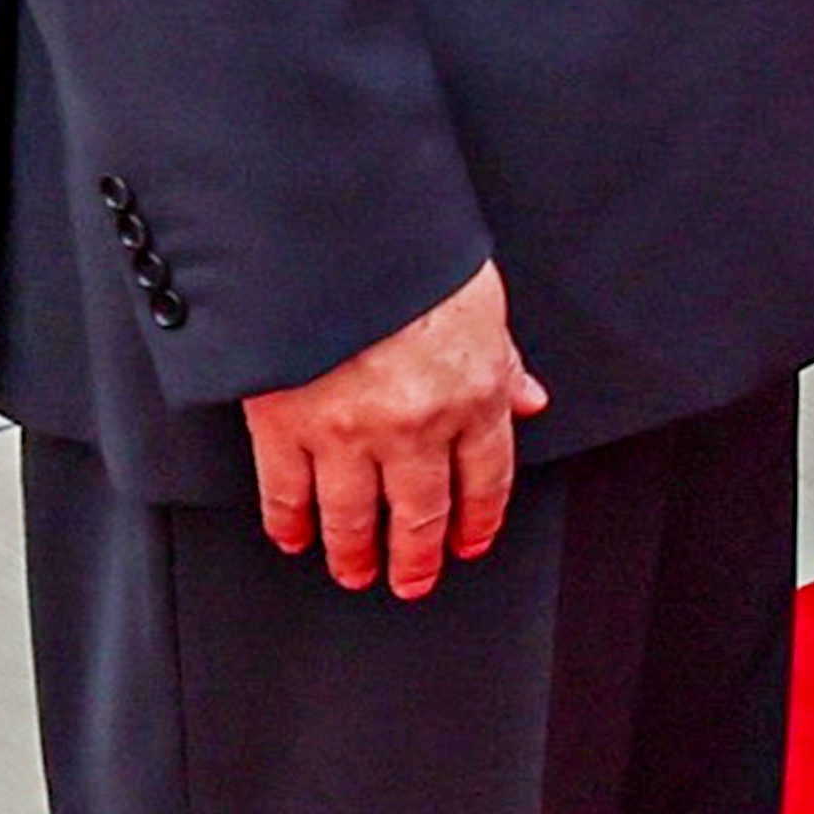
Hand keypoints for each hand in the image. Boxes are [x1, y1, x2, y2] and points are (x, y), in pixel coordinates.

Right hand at [244, 262, 548, 600]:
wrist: (334, 232)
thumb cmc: (411, 255)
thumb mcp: (482, 299)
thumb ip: (503, 358)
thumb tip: (528, 398)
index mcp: (473, 395)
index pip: (486, 480)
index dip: (478, 520)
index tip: (469, 544)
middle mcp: (415, 427)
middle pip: (420, 514)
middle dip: (416, 557)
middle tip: (410, 580)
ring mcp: (347, 434)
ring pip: (352, 518)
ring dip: (354, 554)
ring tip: (354, 572)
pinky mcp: (284, 427)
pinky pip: (286, 493)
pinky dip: (289, 524)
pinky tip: (294, 537)